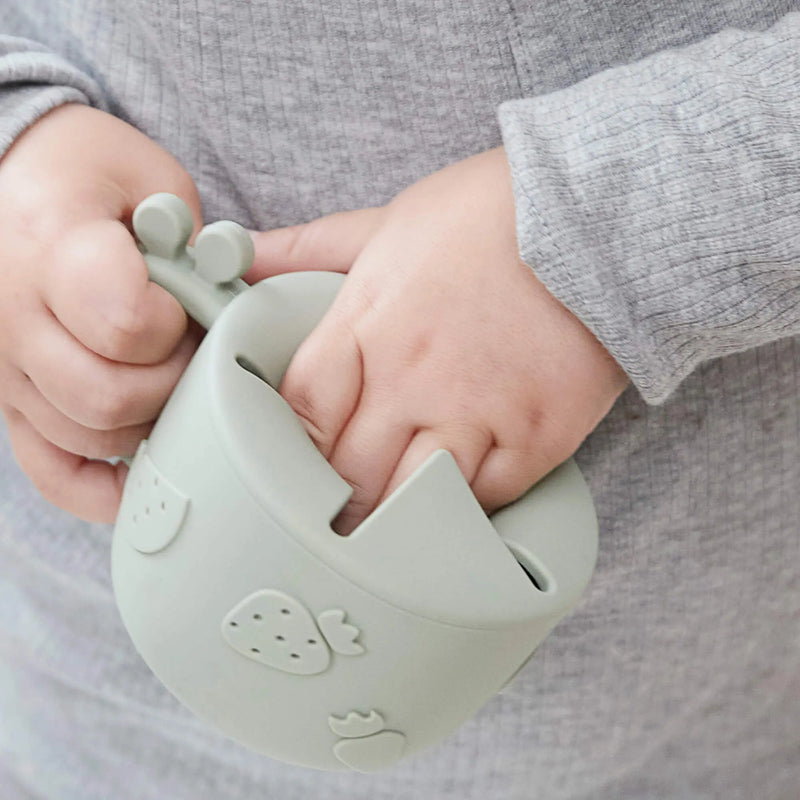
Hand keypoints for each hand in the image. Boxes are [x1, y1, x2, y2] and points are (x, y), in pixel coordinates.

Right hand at [0, 103, 201, 521]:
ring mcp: (8, 370)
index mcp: (55, 250)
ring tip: (160, 374)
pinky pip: (55, 474)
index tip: (182, 303)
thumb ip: (193, 241)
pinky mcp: (11, 405)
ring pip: (90, 436)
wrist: (12, 189)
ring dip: (148, 419)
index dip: (174, 324)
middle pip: (111, 397)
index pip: (127, 324)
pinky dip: (106, 485)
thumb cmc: (85, 179)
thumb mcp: (149, 179)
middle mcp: (16, 318)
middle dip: (172, 380)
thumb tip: (232, 303)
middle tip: (184, 347)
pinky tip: (144, 463)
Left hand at [249, 147, 627, 532]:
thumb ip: (310, 249)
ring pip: (411, 503)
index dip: (285, 448)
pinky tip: (452, 512)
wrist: (598, 215)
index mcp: (369, 324)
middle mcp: (415, 378)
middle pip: (350, 472)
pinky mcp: (536, 438)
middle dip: (334, 500)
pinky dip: (462, 515)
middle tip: (333, 513)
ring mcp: (477, 413)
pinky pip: (485, 503)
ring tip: (382, 533)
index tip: (288, 466)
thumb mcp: (388, 221)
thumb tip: (243, 253)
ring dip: (390, 523)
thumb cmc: (490, 215)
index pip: (302, 409)